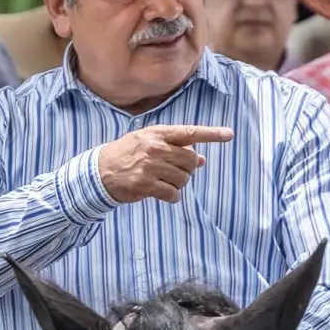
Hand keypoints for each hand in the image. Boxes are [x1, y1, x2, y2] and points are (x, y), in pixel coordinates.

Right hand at [95, 125, 232, 203]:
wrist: (100, 171)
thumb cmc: (127, 154)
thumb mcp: (148, 143)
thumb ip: (174, 148)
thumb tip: (201, 160)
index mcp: (158, 134)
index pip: (190, 133)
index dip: (211, 134)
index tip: (229, 134)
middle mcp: (155, 148)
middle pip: (190, 160)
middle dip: (188, 169)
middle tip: (175, 171)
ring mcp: (150, 167)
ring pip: (183, 179)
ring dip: (179, 184)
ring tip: (165, 182)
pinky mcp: (146, 185)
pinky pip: (173, 194)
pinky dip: (172, 197)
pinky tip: (164, 194)